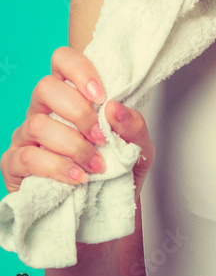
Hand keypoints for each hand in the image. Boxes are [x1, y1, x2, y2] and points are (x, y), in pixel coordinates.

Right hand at [1, 46, 154, 203]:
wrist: (106, 214)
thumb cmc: (119, 172)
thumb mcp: (139, 148)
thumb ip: (133, 125)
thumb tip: (114, 107)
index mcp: (72, 96)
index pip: (63, 61)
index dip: (79, 70)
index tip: (101, 95)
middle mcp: (44, 111)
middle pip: (45, 87)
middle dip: (78, 112)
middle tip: (100, 137)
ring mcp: (26, 137)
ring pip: (37, 124)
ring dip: (73, 146)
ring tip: (95, 165)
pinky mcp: (15, 165)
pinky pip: (26, 157)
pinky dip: (56, 167)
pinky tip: (77, 178)